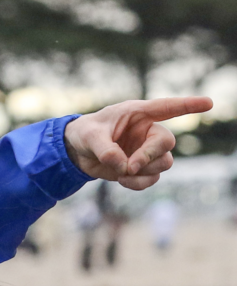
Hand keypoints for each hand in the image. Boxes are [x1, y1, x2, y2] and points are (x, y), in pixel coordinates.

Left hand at [63, 97, 212, 189]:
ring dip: (145, 172)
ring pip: (163, 163)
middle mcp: (146, 131)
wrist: (77, 152)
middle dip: (150, 156)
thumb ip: (105, 149)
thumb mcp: (89, 137)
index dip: (187, 105)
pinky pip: (152, 179)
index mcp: (137, 113)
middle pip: (166, 142)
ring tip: (122, 174)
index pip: (166, 107)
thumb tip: (125, 166)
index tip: (209, 102)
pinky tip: (122, 181)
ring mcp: (146, 150)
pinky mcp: (142, 168)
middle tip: (131, 165)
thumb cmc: (84, 133)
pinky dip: (139, 183)